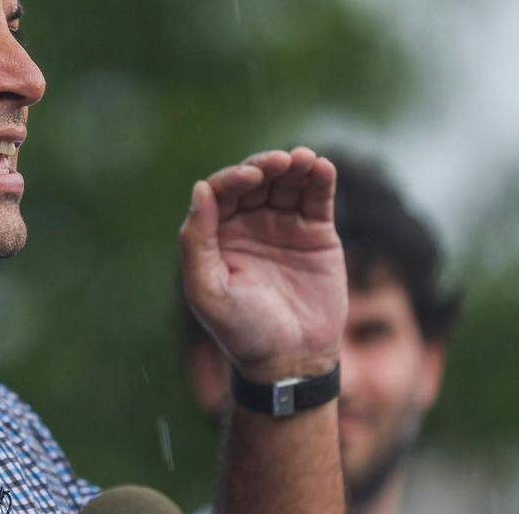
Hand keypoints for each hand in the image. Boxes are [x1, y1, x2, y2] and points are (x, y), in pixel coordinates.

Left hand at [178, 147, 346, 382]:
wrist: (290, 360)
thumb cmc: (241, 330)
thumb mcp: (207, 290)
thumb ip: (196, 242)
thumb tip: (200, 188)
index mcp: (216, 234)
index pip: (221, 193)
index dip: (234, 179)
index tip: (250, 176)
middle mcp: (247, 223)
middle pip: (255, 181)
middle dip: (265, 166)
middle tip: (280, 161)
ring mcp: (282, 225)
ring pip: (286, 184)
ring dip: (295, 167)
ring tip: (304, 159)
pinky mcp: (316, 233)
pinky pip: (317, 199)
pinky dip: (320, 180)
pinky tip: (321, 167)